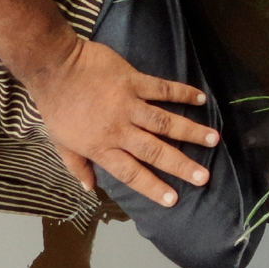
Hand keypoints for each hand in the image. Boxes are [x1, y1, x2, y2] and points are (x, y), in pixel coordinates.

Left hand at [28, 38, 218, 208]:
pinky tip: (201, 99)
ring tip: (214, 140)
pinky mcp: (134, 81)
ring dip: (191, 131)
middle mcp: (119, 130)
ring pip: (165, 122)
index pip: (131, 173)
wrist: (54, 68)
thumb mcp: (60, 143)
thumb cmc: (55, 107)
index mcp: (101, 148)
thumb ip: (77, 166)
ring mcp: (128, 104)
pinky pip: (162, 88)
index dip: (152, 186)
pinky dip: (182, 92)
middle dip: (181, 165)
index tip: (173, 199)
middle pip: (154, 152)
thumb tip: (89, 188)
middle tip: (204, 177)